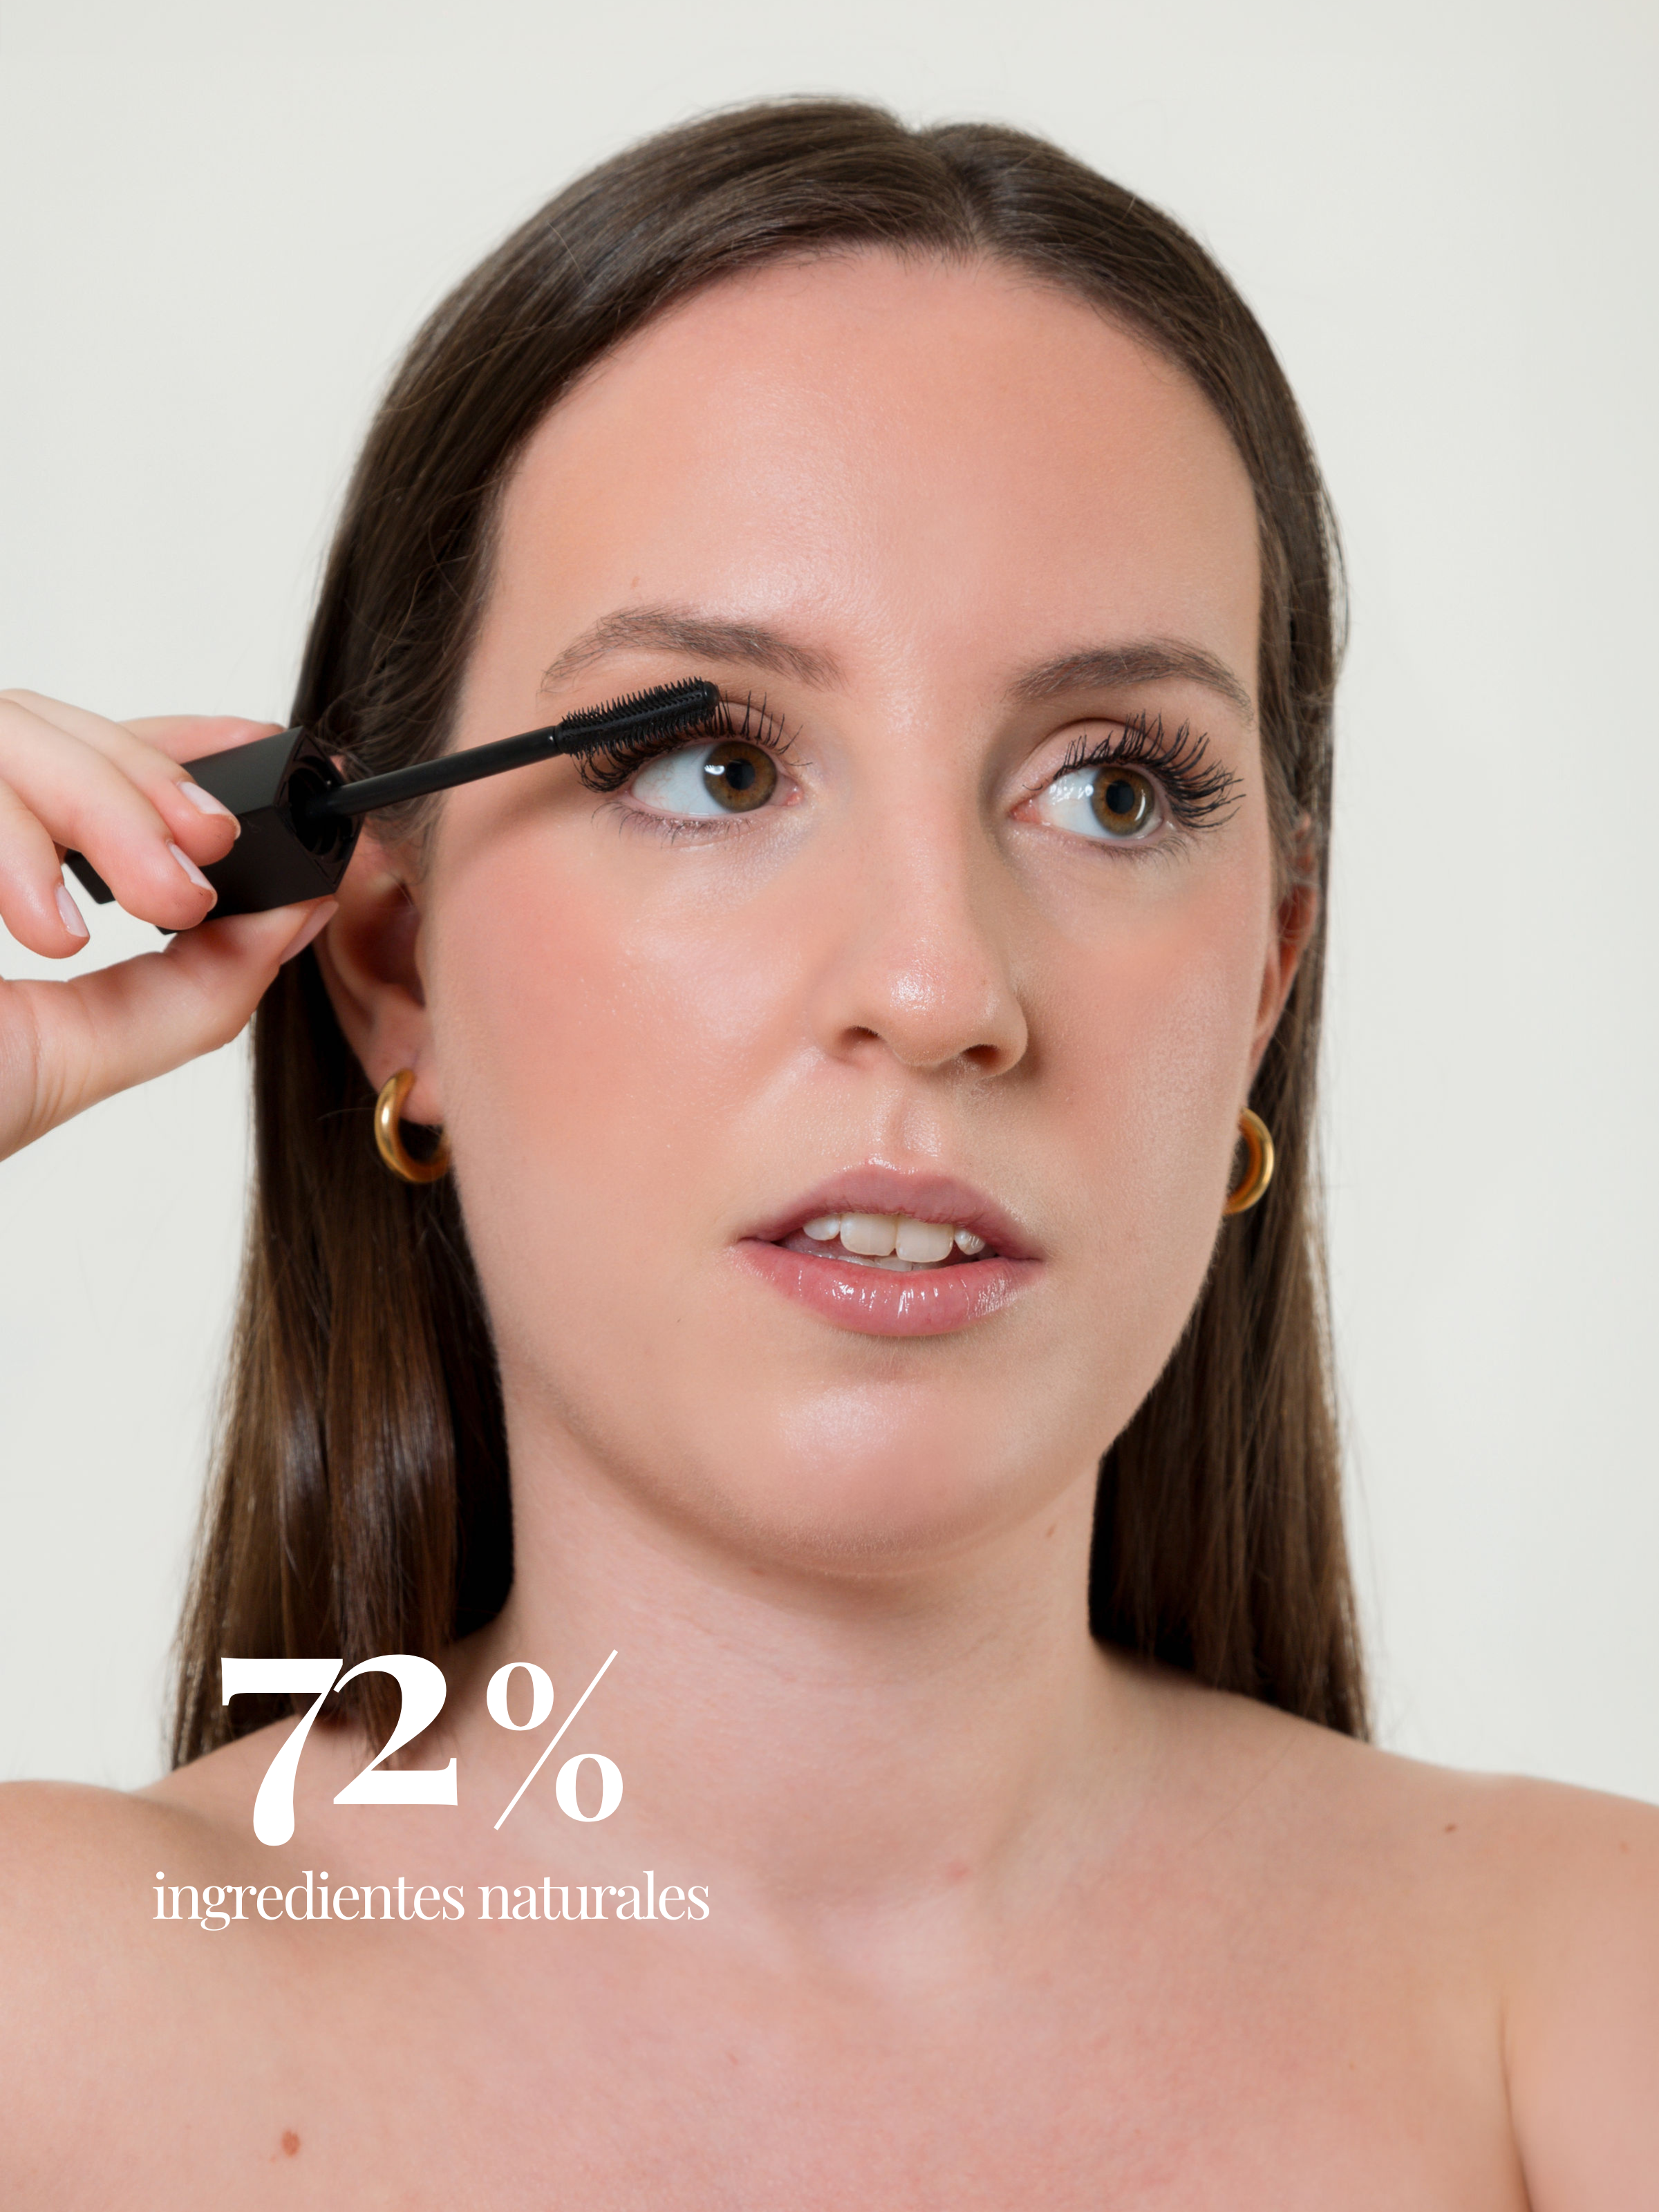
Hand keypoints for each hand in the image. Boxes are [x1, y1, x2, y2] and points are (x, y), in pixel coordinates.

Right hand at [0, 690, 334, 1161]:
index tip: (269, 750)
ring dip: (94, 807)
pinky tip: (43, 923)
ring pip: (4, 725)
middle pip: (43, 721)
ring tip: (143, 909)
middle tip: (200, 872)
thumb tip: (299, 911)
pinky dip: (11, 840)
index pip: (77, 747)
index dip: (172, 737)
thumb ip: (197, 986)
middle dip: (143, 785)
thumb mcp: (79, 1051)